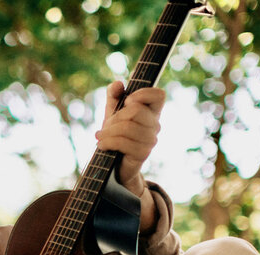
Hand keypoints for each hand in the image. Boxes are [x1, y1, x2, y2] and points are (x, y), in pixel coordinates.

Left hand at [96, 82, 164, 229]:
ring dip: (107, 132)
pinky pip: (122, 142)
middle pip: (135, 110)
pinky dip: (107, 142)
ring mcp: (151, 140)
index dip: (143, 93)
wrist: (113, 166)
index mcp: (152, 112)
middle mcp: (156, 125)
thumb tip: (118, 84)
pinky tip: (102, 145)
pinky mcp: (142, 154)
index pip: (159, 95)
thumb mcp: (112, 113)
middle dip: (114, 117)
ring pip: (126, 127)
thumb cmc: (115, 136)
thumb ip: (114, 96)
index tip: (128, 99)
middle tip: (107, 126)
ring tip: (101, 137)